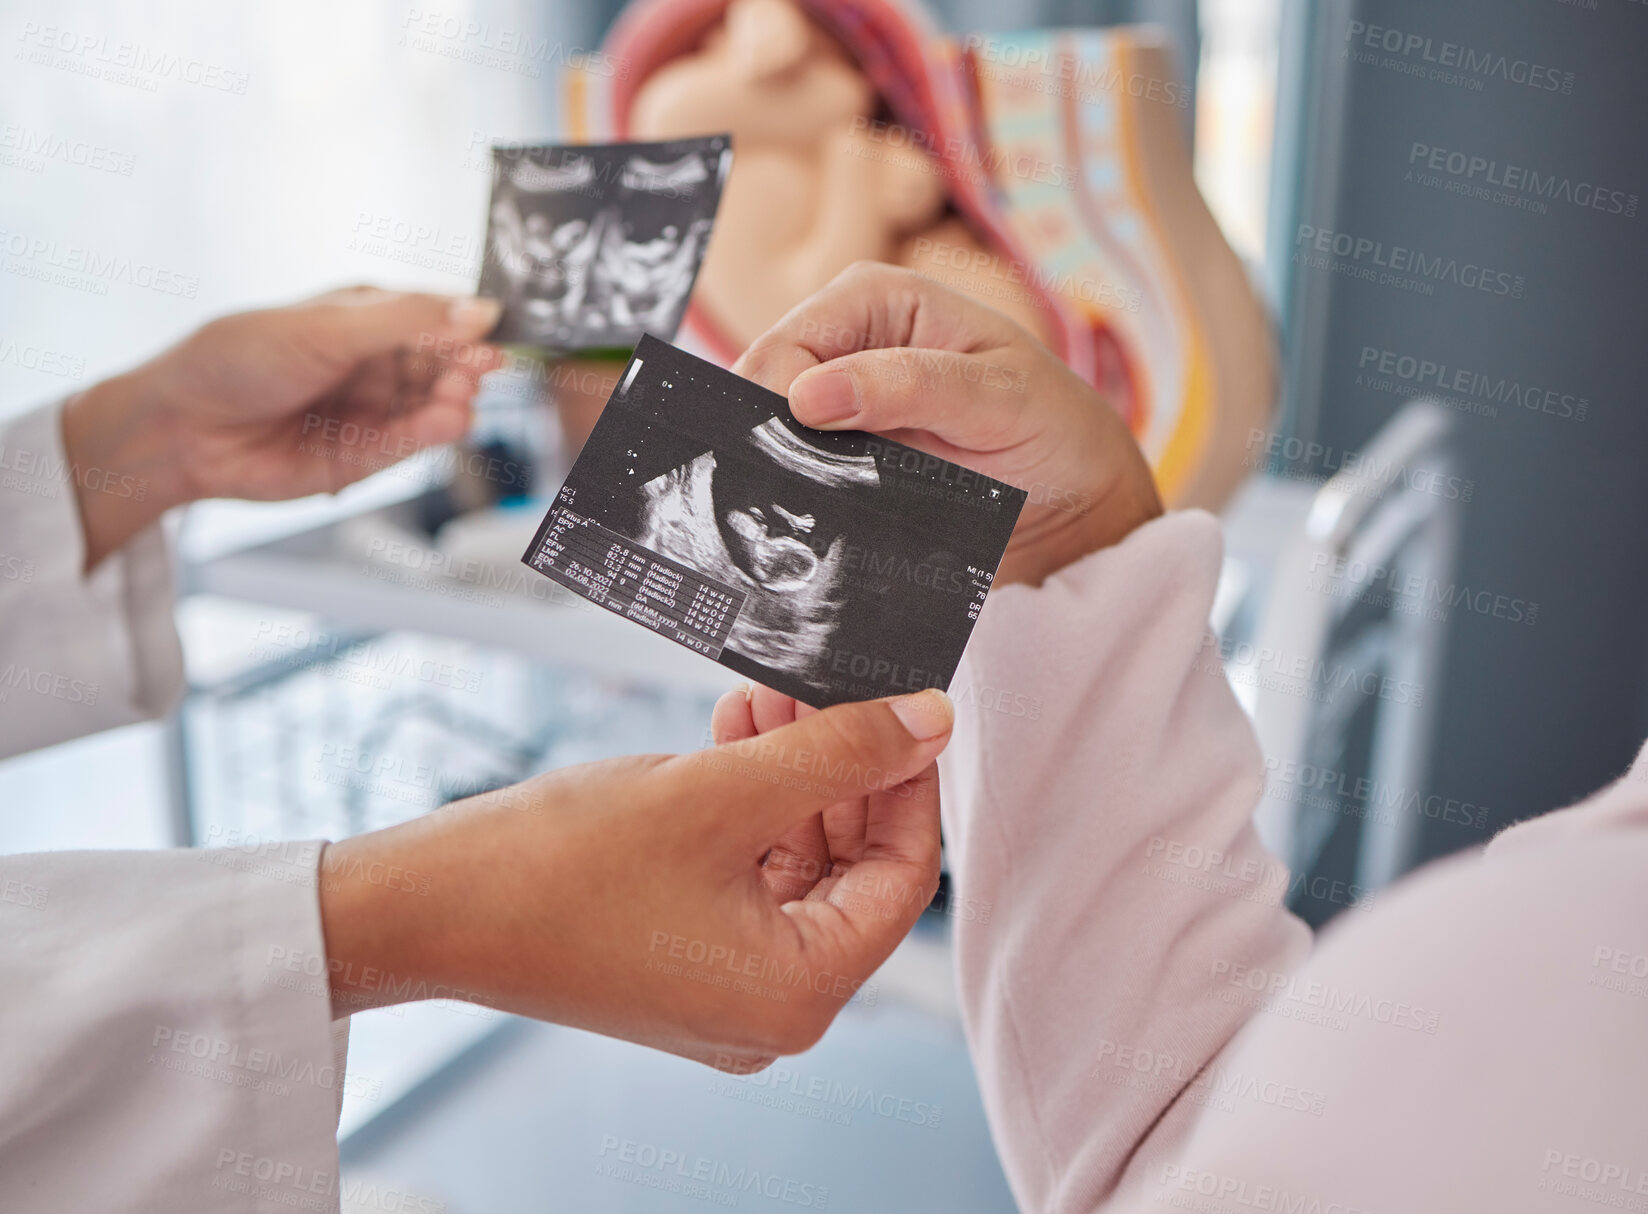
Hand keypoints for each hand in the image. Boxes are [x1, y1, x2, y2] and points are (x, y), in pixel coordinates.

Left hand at [62, 287, 504, 568]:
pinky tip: (448, 422)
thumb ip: (408, 321)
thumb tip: (480, 310)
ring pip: (429, 407)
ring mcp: (368, 411)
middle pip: (439, 365)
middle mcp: (371, 364)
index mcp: (362, 317)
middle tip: (482, 370)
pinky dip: (432, 434)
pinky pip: (408, 444)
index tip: (495, 333)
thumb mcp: (329, 327)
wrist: (183, 427)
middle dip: (463, 367)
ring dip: (451, 402)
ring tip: (459, 400)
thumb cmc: (238, 359)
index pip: (431, 317)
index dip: (464, 325)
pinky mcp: (361, 457)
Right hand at [317, 688, 952, 1070]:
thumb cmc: (556, 867)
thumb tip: (931, 720)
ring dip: (791, 773)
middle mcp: (769, 1009)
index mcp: (796, 994)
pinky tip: (732, 731)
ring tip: (767, 692)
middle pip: (850, 868)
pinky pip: (745, 875)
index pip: (902, 877)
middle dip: (840, 766)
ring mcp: (722, 987)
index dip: (909, 779)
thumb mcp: (720, 792)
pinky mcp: (681, 958)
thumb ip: (839, 754)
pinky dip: (747, 804)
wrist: (425, 907)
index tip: (906, 704)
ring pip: (797, 862)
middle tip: (824, 682)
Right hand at [734, 261, 1162, 584]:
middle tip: (812, 497)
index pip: (781, 349)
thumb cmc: (1053, 428)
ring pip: (768, 441)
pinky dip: (801, 501)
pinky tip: (825, 522)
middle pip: (760, 394)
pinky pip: (794, 477)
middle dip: (774, 445)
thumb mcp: (998, 398)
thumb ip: (910, 386)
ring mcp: (837, 401)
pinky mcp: (840, 454)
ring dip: (786, 480)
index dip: (776, 408)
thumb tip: (808, 395)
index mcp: (874, 296)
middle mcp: (844, 341)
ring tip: (823, 512)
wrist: (1077, 499)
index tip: (803, 465)